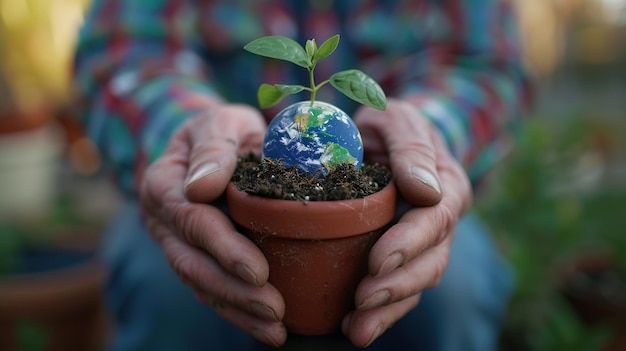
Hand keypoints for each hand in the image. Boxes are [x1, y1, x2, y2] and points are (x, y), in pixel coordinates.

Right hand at [139, 104, 287, 346]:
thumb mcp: (220, 123)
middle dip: (234, 290)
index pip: (192, 221)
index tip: (258, 271)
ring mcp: (177, 243)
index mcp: (164, 184)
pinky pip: (212, 289)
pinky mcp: (196, 257)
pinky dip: (238, 311)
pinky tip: (267, 329)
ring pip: (201, 284)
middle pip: (193, 263)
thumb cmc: (222, 131)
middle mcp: (163, 220)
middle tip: (274, 309)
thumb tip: (203, 187)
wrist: (212, 143)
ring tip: (275, 329)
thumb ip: (214, 148)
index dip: (224, 248)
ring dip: (238, 310)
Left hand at [342, 99, 471, 346]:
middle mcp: (441, 222)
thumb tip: (424, 189)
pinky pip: (398, 289)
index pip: (435, 219)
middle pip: (430, 261)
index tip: (378, 261)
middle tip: (363, 301)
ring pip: (416, 283)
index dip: (409, 242)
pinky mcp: (404, 258)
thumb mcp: (398, 120)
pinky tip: (353, 328)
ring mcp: (425, 244)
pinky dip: (380, 313)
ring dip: (388, 309)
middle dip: (398, 284)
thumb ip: (410, 147)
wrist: (392, 140)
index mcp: (447, 186)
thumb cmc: (392, 126)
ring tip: (356, 329)